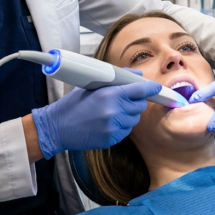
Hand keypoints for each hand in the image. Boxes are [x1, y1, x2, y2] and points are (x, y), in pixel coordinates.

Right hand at [30, 73, 161, 158]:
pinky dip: (121, 126)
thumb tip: (137, 74)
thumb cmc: (72, 104)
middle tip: (123, 100)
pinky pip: (126, 131)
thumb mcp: (92, 86)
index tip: (157, 88)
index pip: (139, 90)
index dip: (151, 88)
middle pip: (140, 106)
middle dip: (136, 102)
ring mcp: (113, 128)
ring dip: (128, 115)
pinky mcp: (111, 140)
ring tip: (111, 112)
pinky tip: (107, 122)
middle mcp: (114, 111)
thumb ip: (117, 79)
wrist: (56, 128)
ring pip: (134, 119)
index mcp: (109, 95)